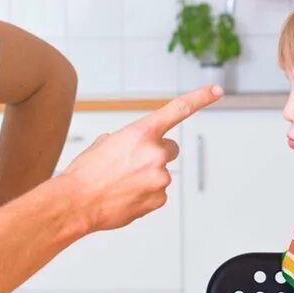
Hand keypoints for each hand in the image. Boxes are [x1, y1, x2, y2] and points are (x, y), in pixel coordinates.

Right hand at [62, 85, 221, 231]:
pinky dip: (144, 194)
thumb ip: (128, 140)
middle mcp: (155, 153)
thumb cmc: (86, 173)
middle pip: (170, 149)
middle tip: (131, 164)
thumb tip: (134, 149)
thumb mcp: (104, 143)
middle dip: (154, 154)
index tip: (216, 90)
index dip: (200, 97)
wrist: (76, 202)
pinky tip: (125, 195)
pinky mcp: (159, 199)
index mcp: (141, 132)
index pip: (178, 109)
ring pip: (160, 173)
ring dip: (146, 176)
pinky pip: (157, 193)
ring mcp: (160, 177)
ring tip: (121, 182)